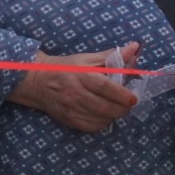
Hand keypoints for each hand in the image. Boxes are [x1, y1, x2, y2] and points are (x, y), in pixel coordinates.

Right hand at [8, 43, 139, 133]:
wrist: (38, 81)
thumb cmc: (67, 67)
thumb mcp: (88, 58)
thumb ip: (113, 56)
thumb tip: (135, 47)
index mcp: (82, 75)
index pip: (104, 87)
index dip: (120, 94)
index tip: (132, 98)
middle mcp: (75, 93)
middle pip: (104, 107)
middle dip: (121, 108)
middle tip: (128, 104)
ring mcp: (71, 108)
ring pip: (99, 119)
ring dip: (113, 116)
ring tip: (118, 108)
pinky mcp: (68, 120)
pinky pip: (91, 127)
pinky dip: (102, 123)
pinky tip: (104, 115)